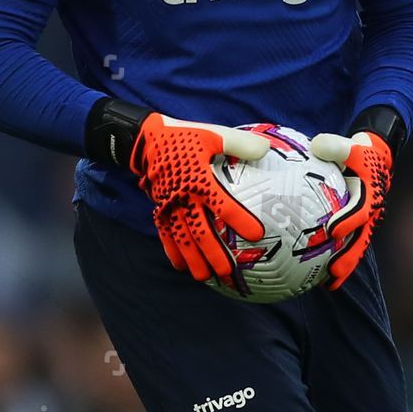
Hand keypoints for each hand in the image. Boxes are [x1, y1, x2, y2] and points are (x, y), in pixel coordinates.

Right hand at [129, 114, 268, 280]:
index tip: (257, 235)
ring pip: (182, 238)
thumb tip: (266, 149)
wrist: (145, 140)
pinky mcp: (160, 209)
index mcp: (200, 181)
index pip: (223, 205)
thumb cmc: (184, 137)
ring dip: (193, 259)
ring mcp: (170, 206)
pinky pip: (165, 234)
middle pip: (201, 232)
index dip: (240, 220)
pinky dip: (172, 251)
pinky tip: (180, 267)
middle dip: (214, 254)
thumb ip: (240, 143)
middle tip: (227, 272)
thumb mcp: (213, 134)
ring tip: (204, 277)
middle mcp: (184, 199)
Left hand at [308, 130, 392, 289]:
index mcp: (368, 194)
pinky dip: (339, 260)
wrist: (374, 158)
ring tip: (330, 284)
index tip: (333, 230)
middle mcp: (370, 212)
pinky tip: (322, 277)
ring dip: (345, 265)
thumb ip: (336, 145)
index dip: (348, 220)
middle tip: (334, 271)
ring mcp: (365, 222)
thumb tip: (318, 145)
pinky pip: (349, 246)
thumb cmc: (357, 152)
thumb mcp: (350, 145)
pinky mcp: (358, 228)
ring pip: (356, 247)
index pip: (360, 210)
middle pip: (361, 239)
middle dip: (349, 256)